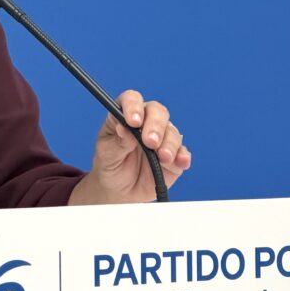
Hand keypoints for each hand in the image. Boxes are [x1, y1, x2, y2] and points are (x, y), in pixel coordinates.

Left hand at [70, 90, 191, 204]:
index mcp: (125, 116)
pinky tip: (180, 162)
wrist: (121, 191)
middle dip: (155, 125)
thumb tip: (124, 128)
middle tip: (150, 142)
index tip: (133, 122)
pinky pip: (182, 152)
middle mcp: (146, 122)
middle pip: (157, 111)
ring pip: (172, 132)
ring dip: (169, 144)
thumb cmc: (111, 166)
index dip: (133, 106)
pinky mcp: (174, 156)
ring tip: (162, 157)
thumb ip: (117, 142)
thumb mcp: (106, 155)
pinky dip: (182, 156)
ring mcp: (162, 138)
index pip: (131, 99)